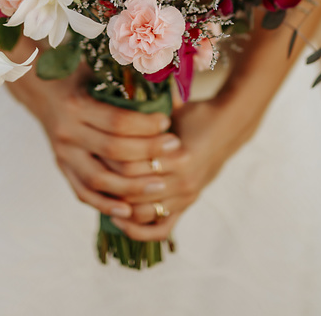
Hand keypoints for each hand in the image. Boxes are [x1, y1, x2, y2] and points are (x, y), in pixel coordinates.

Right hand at [7, 62, 182, 220]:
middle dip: (148, 153)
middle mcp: (67, 132)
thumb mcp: (99, 69)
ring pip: (99, 179)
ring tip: (161, 185)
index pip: (117, 122)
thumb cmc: (79, 76)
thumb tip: (171, 88)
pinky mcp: (62, 168)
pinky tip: (129, 210)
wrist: (42, 89)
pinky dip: (105, 204)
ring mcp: (62, 154)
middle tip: (175, 149)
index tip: (167, 122)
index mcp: (77, 106)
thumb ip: (130, 79)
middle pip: (113, 151)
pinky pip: (83, 193)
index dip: (145, 125)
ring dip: (132, 187)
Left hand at [103, 98, 235, 241]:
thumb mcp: (172, 109)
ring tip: (101, 192)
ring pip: (143, 213)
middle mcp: (185, 181)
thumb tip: (117, 90)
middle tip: (92, 172)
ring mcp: (186, 197)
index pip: (133, 166)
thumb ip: (147, 109)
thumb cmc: (196, 114)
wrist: (229, 128)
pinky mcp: (186, 206)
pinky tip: (120, 219)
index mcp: (181, 156)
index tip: (94, 150)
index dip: (109, 160)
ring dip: (120, 206)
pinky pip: (160, 230)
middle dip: (110, 183)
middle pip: (134, 191)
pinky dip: (139, 230)